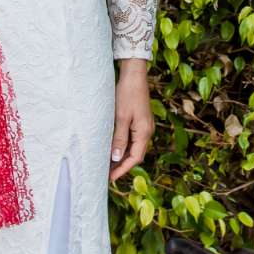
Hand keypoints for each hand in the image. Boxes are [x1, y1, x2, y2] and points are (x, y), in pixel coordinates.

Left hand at [110, 61, 152, 181]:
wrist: (134, 75)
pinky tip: (112, 147)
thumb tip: (115, 157)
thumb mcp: (121, 117)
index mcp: (144, 132)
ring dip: (122, 156)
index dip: (122, 169)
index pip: (135, 158)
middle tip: (106, 174)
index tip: (110, 179)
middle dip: (121, 165)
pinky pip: (132, 139)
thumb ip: (119, 138)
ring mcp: (144, 126)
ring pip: (133, 147)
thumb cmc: (127, 94)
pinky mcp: (139, 121)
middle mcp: (147, 131)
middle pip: (135, 155)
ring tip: (107, 164)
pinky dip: (123, 146)